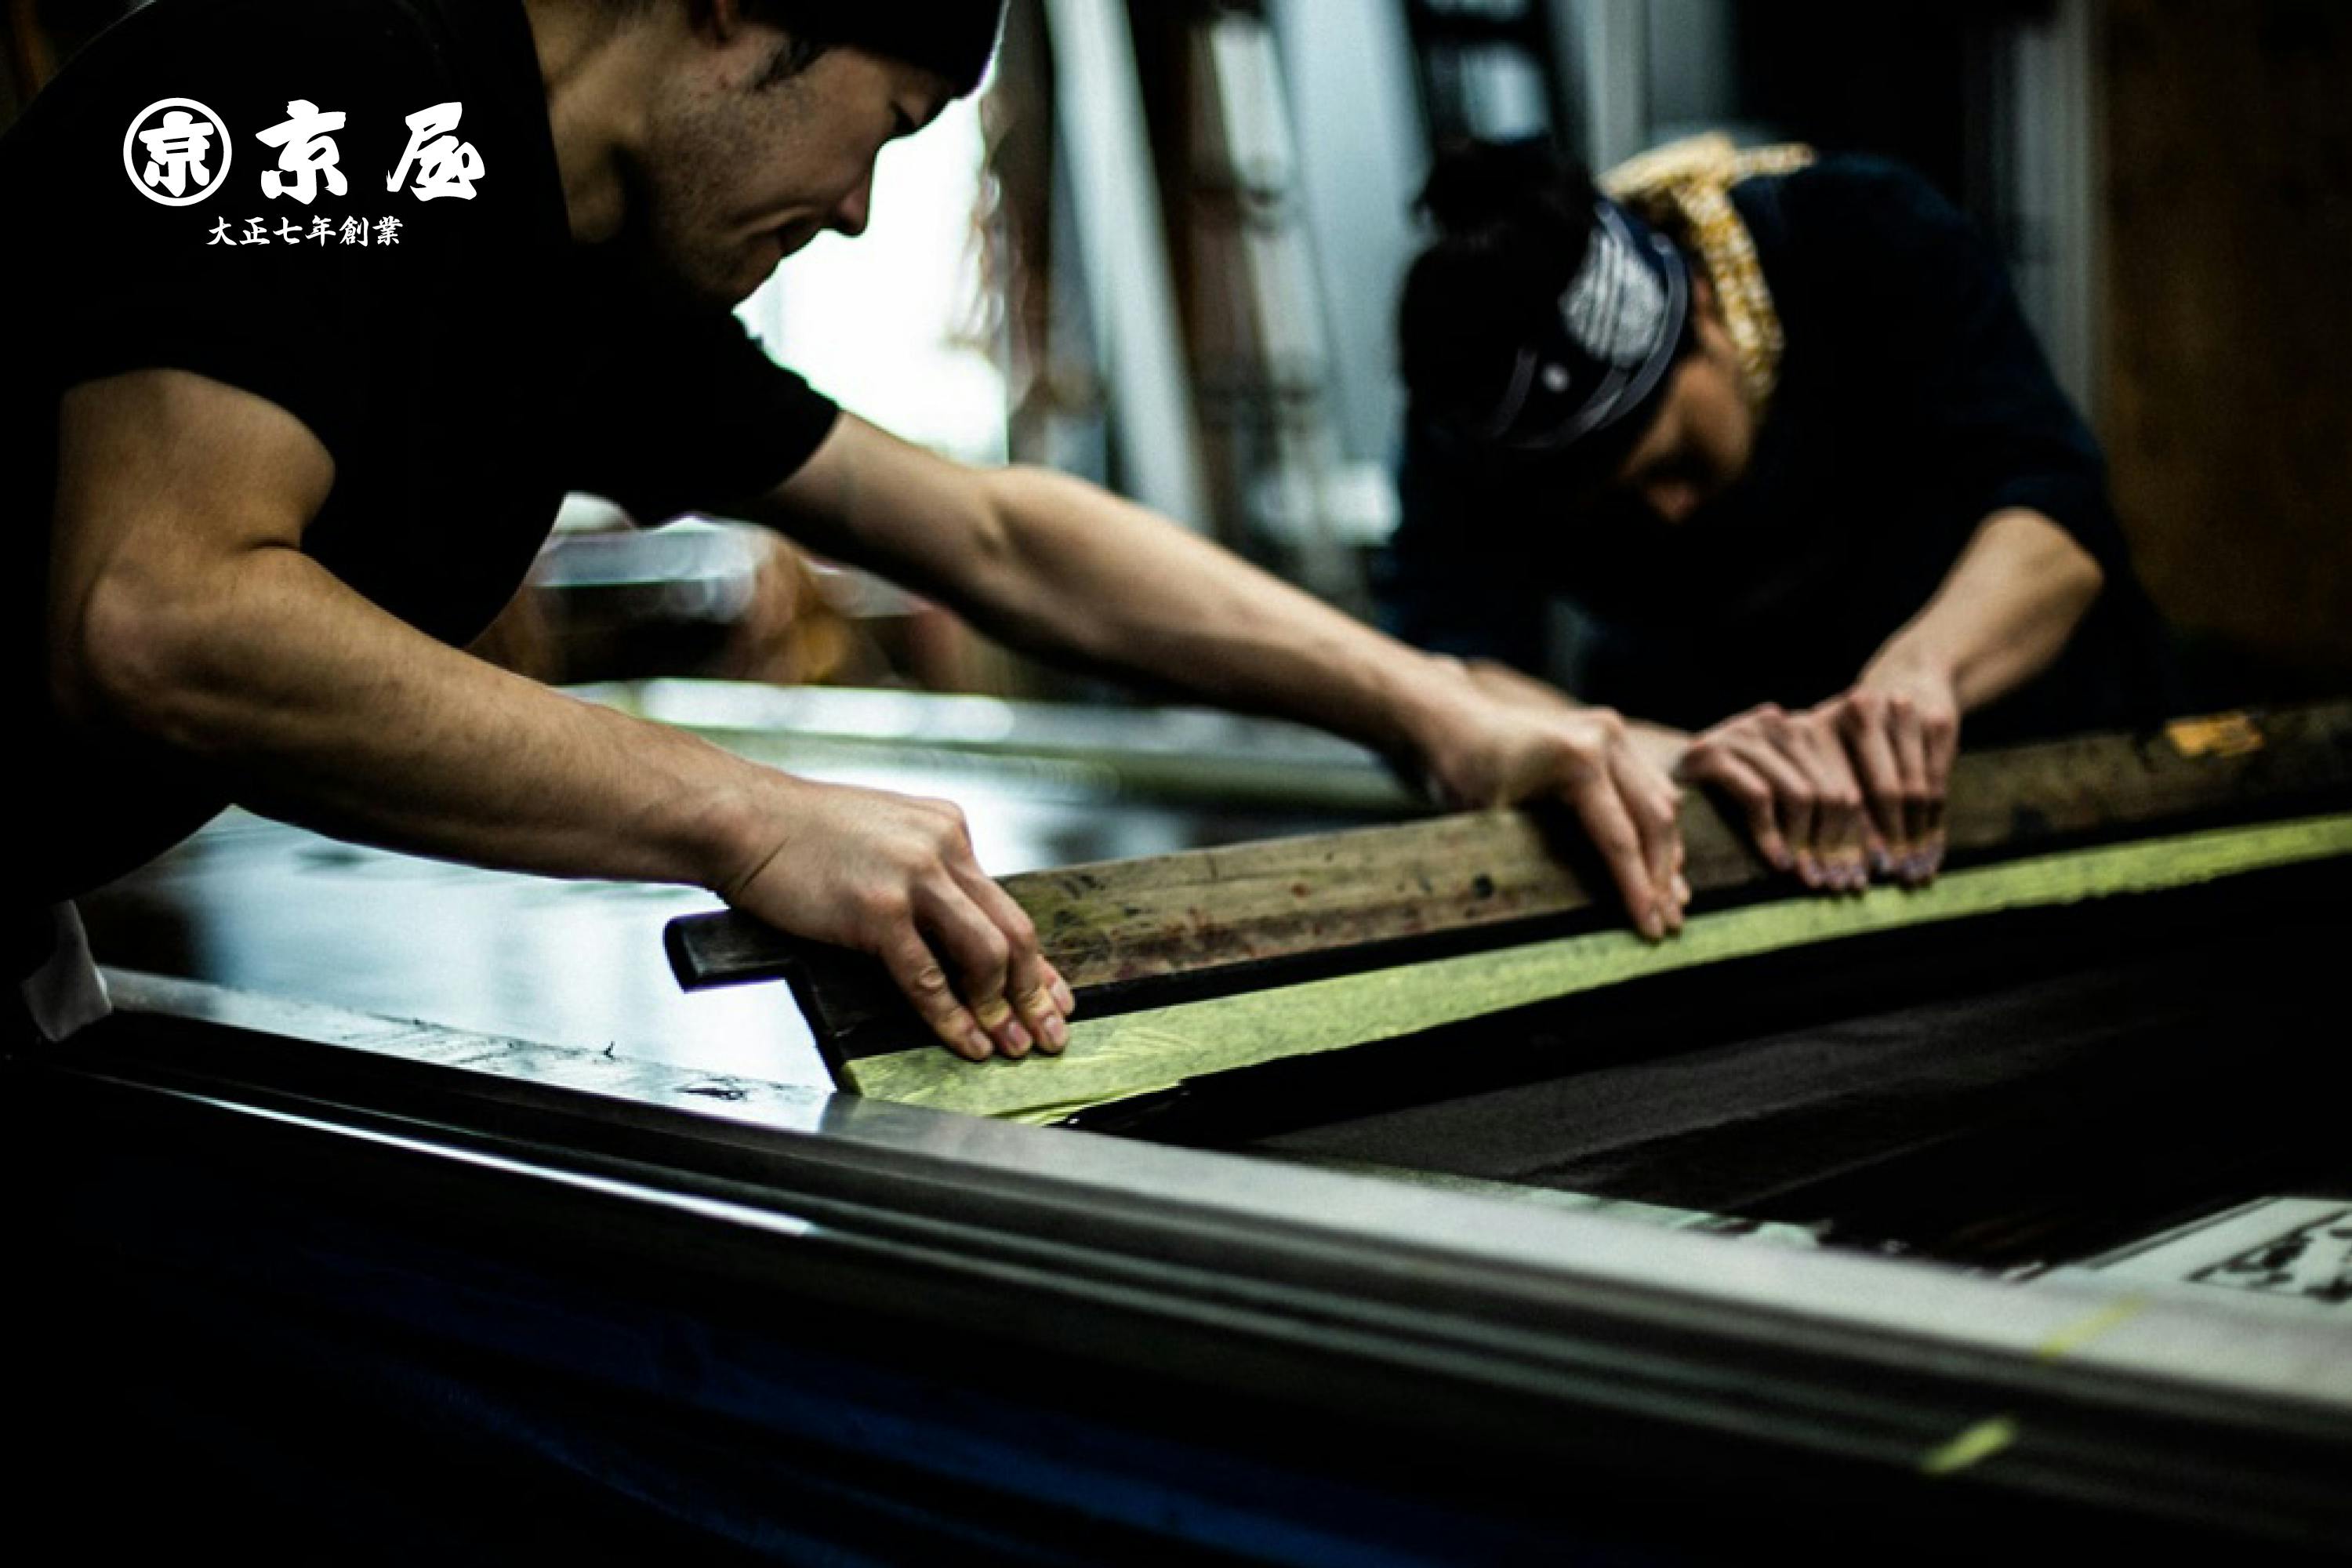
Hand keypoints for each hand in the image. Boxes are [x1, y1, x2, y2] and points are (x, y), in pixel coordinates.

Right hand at [721, 776, 1074, 1060]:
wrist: (743, 819)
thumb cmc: (802, 835)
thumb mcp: (885, 835)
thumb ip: (925, 871)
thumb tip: (955, 927)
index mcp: (949, 829)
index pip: (1007, 905)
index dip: (1038, 960)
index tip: (1056, 997)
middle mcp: (943, 847)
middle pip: (1014, 931)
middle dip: (1036, 992)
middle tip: (1050, 1034)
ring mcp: (912, 877)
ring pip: (985, 954)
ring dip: (1003, 1008)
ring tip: (1011, 1045)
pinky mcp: (877, 910)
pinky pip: (928, 976)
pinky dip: (953, 1016)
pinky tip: (968, 1041)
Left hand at [1419, 673, 1688, 939]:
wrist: (1453, 722)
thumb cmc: (1462, 773)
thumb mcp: (1489, 823)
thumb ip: (1533, 860)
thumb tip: (1570, 915)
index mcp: (1577, 760)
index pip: (1620, 839)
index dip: (1638, 890)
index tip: (1652, 930)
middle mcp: (1604, 739)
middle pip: (1654, 819)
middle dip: (1663, 877)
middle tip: (1671, 924)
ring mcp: (1612, 732)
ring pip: (1661, 801)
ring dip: (1668, 853)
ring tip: (1674, 901)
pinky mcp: (1612, 736)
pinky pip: (1650, 786)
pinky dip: (1657, 826)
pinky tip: (1663, 863)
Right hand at [1677, 703, 1871, 892]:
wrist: (1653, 769)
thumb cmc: (1724, 793)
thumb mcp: (1779, 791)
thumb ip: (1817, 809)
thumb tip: (1873, 860)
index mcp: (1804, 728)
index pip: (1849, 784)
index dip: (1859, 835)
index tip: (1859, 877)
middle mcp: (1779, 722)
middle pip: (1833, 791)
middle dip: (1837, 846)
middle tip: (1836, 885)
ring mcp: (1744, 733)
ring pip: (1802, 795)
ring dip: (1807, 845)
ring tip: (1809, 878)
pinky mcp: (1713, 751)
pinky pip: (1759, 798)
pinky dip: (1772, 835)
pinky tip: (1777, 862)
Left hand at [1830, 661, 1960, 884]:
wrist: (1909, 676)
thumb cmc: (1852, 734)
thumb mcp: (1825, 754)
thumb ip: (1820, 799)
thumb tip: (1816, 865)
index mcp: (1821, 722)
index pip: (1832, 791)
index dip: (1833, 838)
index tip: (1835, 877)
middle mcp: (1862, 711)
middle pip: (1879, 792)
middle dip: (1882, 843)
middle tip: (1880, 882)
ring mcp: (1905, 714)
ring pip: (1914, 792)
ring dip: (1914, 839)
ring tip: (1910, 874)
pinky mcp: (1940, 723)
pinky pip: (1937, 784)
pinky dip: (1933, 823)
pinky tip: (1929, 852)